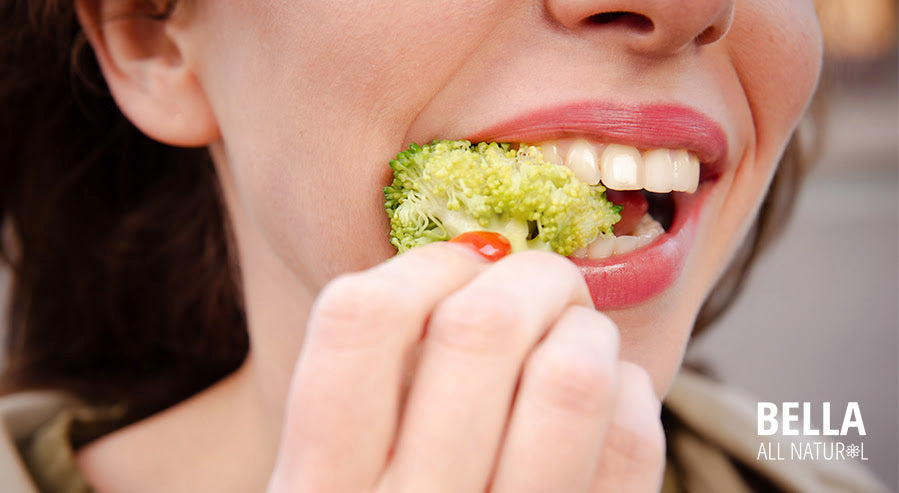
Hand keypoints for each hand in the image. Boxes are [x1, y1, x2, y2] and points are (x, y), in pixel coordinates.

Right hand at [268, 242, 664, 491]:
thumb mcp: (339, 476)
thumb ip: (379, 384)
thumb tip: (478, 259)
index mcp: (319, 487)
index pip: (361, 321)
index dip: (423, 266)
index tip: (459, 266)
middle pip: (482, 328)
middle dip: (530, 275)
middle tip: (542, 282)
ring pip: (572, 376)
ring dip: (585, 330)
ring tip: (576, 337)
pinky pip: (635, 439)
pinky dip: (628, 390)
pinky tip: (603, 400)